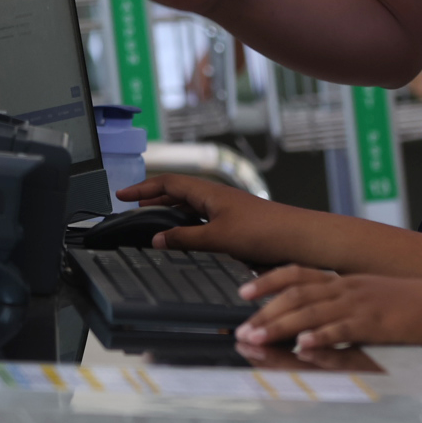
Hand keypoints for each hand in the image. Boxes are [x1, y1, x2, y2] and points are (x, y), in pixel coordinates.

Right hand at [115, 171, 315, 266]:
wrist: (299, 238)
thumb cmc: (264, 232)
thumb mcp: (217, 237)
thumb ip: (185, 239)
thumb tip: (156, 240)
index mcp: (208, 191)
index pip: (167, 182)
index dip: (142, 188)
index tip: (122, 194)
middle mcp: (215, 196)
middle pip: (176, 191)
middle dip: (152, 198)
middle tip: (132, 207)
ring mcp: (226, 209)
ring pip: (189, 205)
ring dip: (168, 211)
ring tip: (151, 222)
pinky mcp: (235, 223)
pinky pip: (202, 218)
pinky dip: (185, 223)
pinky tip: (183, 236)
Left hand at [235, 267, 421, 352]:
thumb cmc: (409, 305)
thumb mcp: (368, 295)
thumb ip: (340, 301)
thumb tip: (312, 316)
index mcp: (343, 279)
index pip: (296, 273)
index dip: (267, 281)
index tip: (243, 292)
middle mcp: (346, 287)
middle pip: (296, 296)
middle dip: (265, 313)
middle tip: (242, 330)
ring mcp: (360, 304)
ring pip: (311, 312)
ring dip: (280, 326)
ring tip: (257, 339)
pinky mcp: (375, 323)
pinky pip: (342, 330)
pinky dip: (320, 338)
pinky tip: (302, 346)